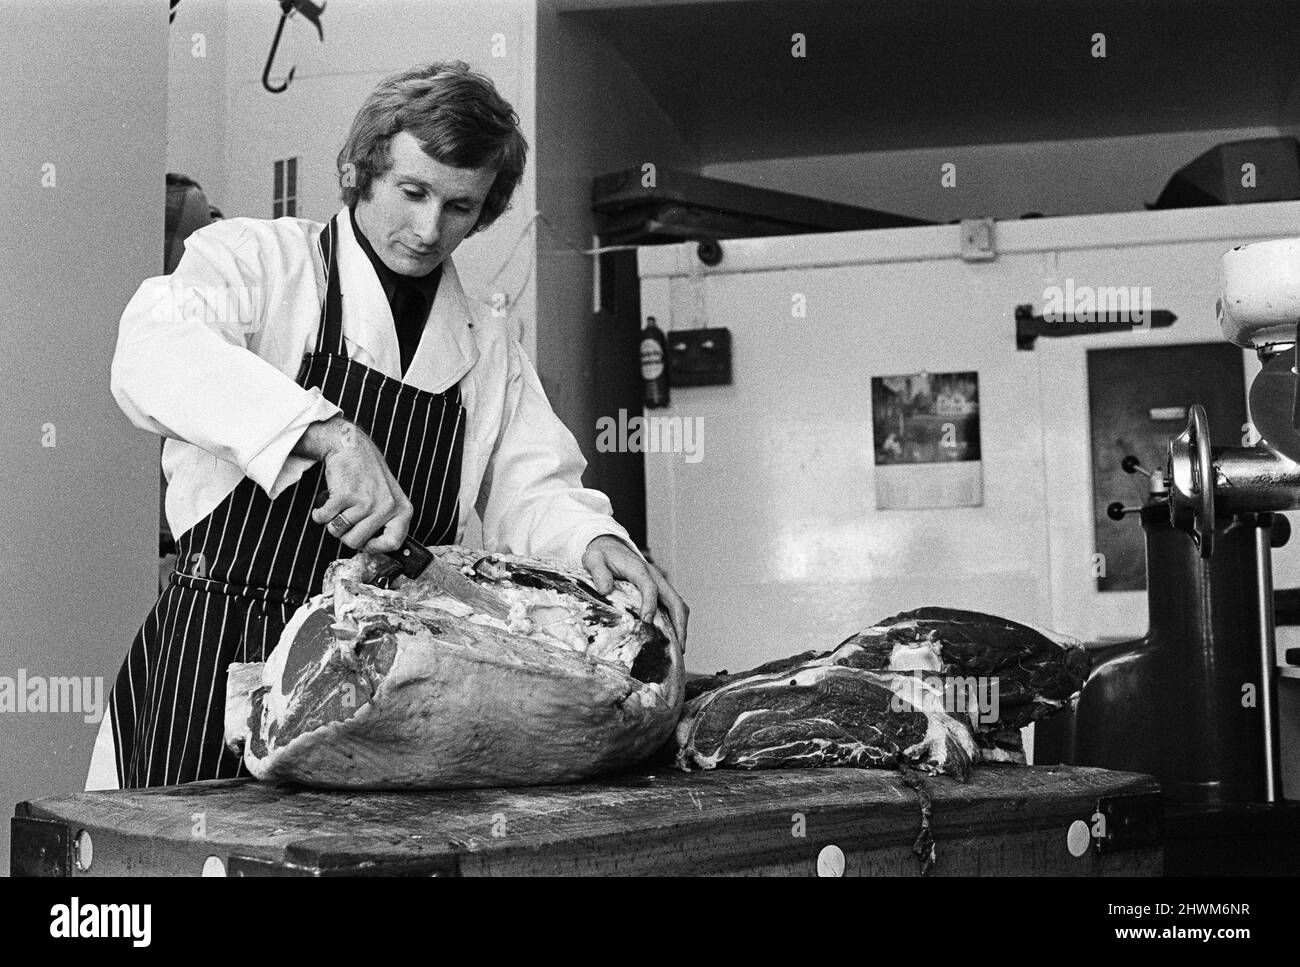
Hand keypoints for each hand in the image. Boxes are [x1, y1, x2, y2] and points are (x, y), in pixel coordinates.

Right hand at [296, 417, 413, 552]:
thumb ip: (386, 522)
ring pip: (338, 532)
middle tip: (346, 516)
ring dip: (332, 521)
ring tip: (339, 505)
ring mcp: (367, 501)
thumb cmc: (367, 476)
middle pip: (356, 542)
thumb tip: (374, 550)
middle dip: (345, 533)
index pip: (393, 543)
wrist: (352, 448)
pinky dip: (319, 513)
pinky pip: (324, 519)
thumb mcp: (388, 498)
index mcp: (402, 510)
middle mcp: (387, 507)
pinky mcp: (346, 495)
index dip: (375, 547)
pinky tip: (326, 501)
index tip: (366, 542)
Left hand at [583, 536, 688, 651]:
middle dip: (678, 623)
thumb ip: (599, 573)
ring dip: (681, 625)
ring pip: (678, 604)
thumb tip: (604, 590)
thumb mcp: (593, 560)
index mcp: (639, 569)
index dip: (650, 603)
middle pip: (674, 599)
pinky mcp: (659, 590)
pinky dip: (676, 622)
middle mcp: (655, 576)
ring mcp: (659, 584)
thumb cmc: (601, 555)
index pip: (650, 586)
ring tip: (679, 649)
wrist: (609, 546)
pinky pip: (673, 606)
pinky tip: (672, 639)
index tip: (646, 620)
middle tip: (677, 647)